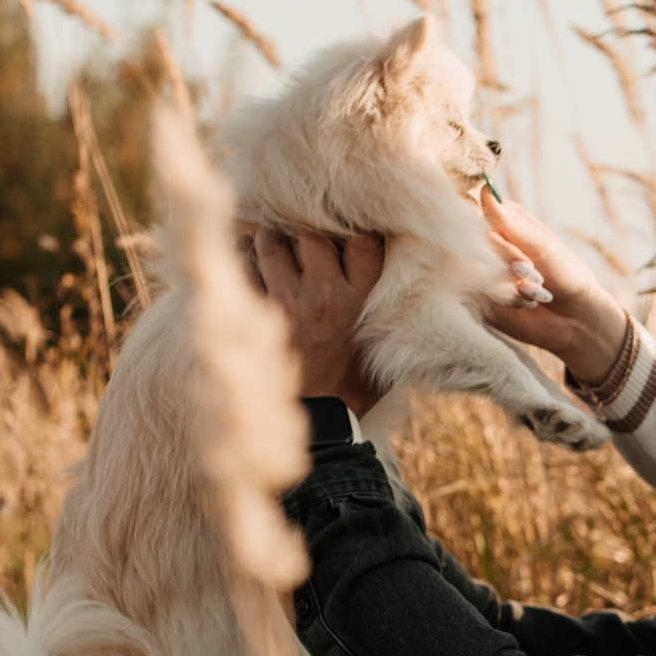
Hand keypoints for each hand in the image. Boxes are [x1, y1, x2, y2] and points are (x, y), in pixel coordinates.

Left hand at [241, 226, 387, 416]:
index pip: (364, 243)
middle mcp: (325, 296)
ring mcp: (287, 302)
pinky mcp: (257, 313)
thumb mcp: (386, 352)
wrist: (316, 423)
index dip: (358, 231)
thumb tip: (411, 300)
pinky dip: (245, 259)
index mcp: (360, 303)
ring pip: (272, 243)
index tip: (349, 233)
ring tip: (272, 242)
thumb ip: (390, 320)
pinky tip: (249, 259)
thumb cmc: (354, 390)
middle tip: (301, 236)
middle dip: (306, 232)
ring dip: (271, 239)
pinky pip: (244, 267)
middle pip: (313, 234)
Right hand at [474, 186, 631, 388]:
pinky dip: (504, 298)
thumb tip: (484, 190)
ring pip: (473, 265)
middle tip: (531, 271)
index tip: (511, 239)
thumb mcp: (543, 246)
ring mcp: (481, 269)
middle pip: (474, 238)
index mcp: (505, 220)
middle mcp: (489, 242)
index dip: (486, 221)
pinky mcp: (478, 296)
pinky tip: (526, 302)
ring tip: (536, 290)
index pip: (476, 206)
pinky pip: (475, 291)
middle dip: (507, 257)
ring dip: (508, 281)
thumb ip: (511, 223)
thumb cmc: (566, 275)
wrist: (575, 319)